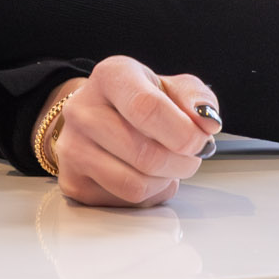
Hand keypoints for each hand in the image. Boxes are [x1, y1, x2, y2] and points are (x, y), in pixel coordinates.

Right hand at [40, 56, 219, 206]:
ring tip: (166, 166)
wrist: (99, 115)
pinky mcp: (72, 179)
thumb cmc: (141, 102)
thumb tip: (207, 122)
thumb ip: (197, 98)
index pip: (146, 108)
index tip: (199, 141)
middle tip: (189, 156)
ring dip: (164, 181)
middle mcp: (82, 109)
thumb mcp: (173, 87)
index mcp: (111, 76)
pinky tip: (142, 175)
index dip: (182, 132)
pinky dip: (146, 195)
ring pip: (135, 184)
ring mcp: (72, 146)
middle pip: (146, 155)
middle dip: (182, 163)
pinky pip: (124, 202)